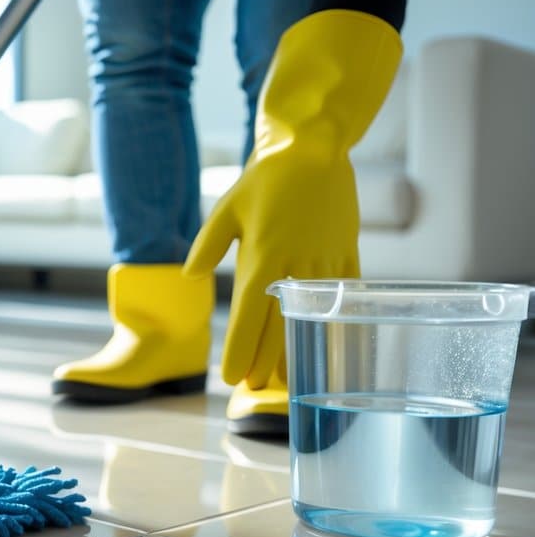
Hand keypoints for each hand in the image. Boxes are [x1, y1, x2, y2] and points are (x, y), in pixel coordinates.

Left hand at [184, 149, 359, 388]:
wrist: (314, 148)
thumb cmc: (264, 179)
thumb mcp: (226, 210)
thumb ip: (207, 246)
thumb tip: (190, 276)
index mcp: (263, 259)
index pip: (248, 318)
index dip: (240, 350)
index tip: (230, 377)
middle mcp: (295, 266)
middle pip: (279, 326)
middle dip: (265, 360)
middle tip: (252, 388)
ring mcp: (324, 261)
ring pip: (311, 317)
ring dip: (298, 349)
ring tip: (286, 378)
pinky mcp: (346, 252)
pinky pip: (341, 294)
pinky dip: (333, 321)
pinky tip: (327, 342)